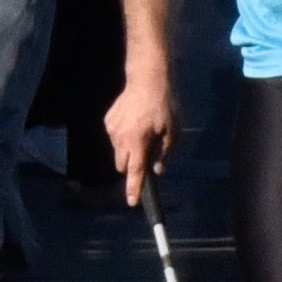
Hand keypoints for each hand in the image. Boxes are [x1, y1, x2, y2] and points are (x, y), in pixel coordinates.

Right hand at [105, 77, 180, 207]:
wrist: (147, 79)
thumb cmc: (164, 105)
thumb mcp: (172, 131)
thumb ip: (164, 153)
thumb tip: (157, 169)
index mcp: (138, 142)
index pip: (135, 171)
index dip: (134, 188)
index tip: (132, 202)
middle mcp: (121, 138)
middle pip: (122, 165)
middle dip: (132, 167)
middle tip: (145, 157)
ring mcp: (112, 129)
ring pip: (118, 151)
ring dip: (128, 151)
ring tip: (142, 134)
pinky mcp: (108, 121)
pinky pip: (115, 138)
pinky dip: (123, 138)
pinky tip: (134, 124)